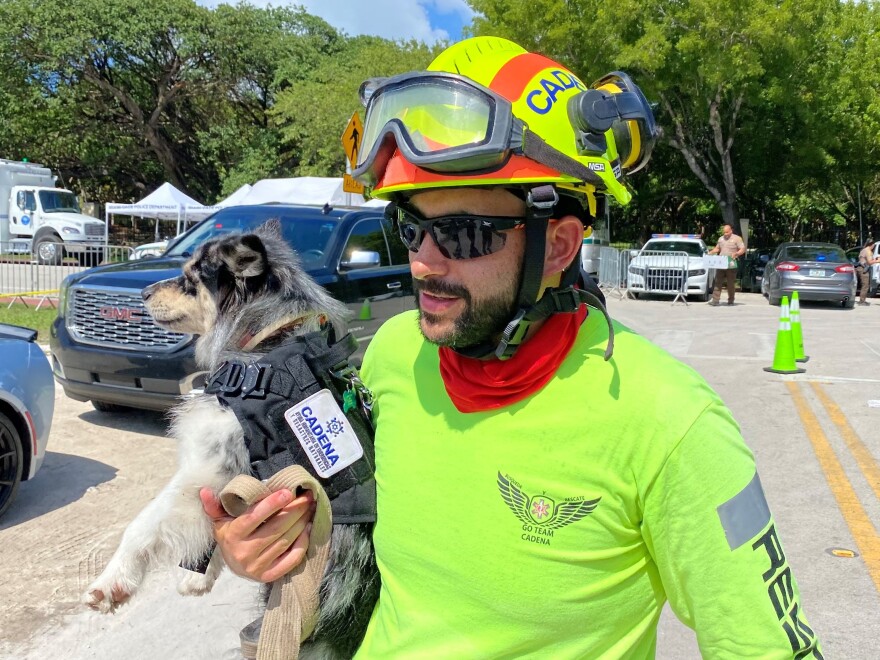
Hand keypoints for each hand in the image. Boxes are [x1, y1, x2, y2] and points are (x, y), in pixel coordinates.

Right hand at [200, 487, 314, 582]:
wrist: (234, 566)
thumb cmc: (231, 536)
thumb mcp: (221, 521)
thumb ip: (214, 506)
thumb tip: (204, 490)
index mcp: (233, 535)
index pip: (254, 517)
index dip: (271, 504)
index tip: (288, 492)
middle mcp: (244, 552)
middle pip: (275, 528)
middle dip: (294, 510)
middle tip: (307, 497)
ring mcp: (258, 566)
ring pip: (285, 540)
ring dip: (301, 522)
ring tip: (310, 508)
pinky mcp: (270, 576)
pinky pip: (291, 559)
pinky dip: (302, 543)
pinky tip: (308, 528)